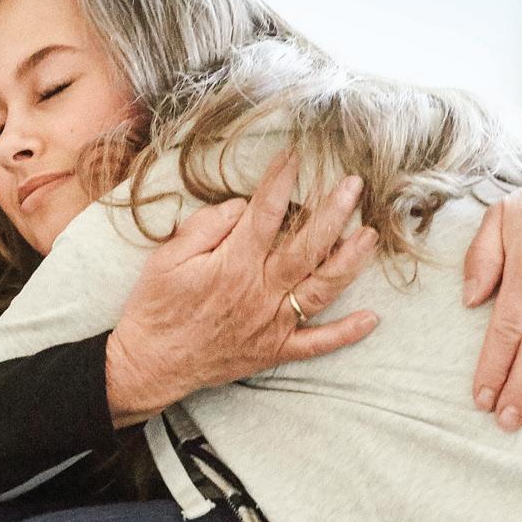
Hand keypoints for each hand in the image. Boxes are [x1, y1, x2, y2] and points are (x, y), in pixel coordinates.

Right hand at [103, 155, 380, 424]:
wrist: (149, 364)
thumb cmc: (154, 308)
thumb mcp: (166, 258)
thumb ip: (206, 228)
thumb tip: (240, 208)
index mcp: (232, 265)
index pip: (265, 213)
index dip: (281, 180)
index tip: (294, 156)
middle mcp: (260, 292)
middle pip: (307, 246)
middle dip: (334, 212)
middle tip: (354, 185)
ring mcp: (272, 323)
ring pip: (322, 289)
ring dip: (351, 261)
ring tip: (370, 235)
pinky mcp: (274, 349)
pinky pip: (317, 343)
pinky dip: (346, 332)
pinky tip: (372, 318)